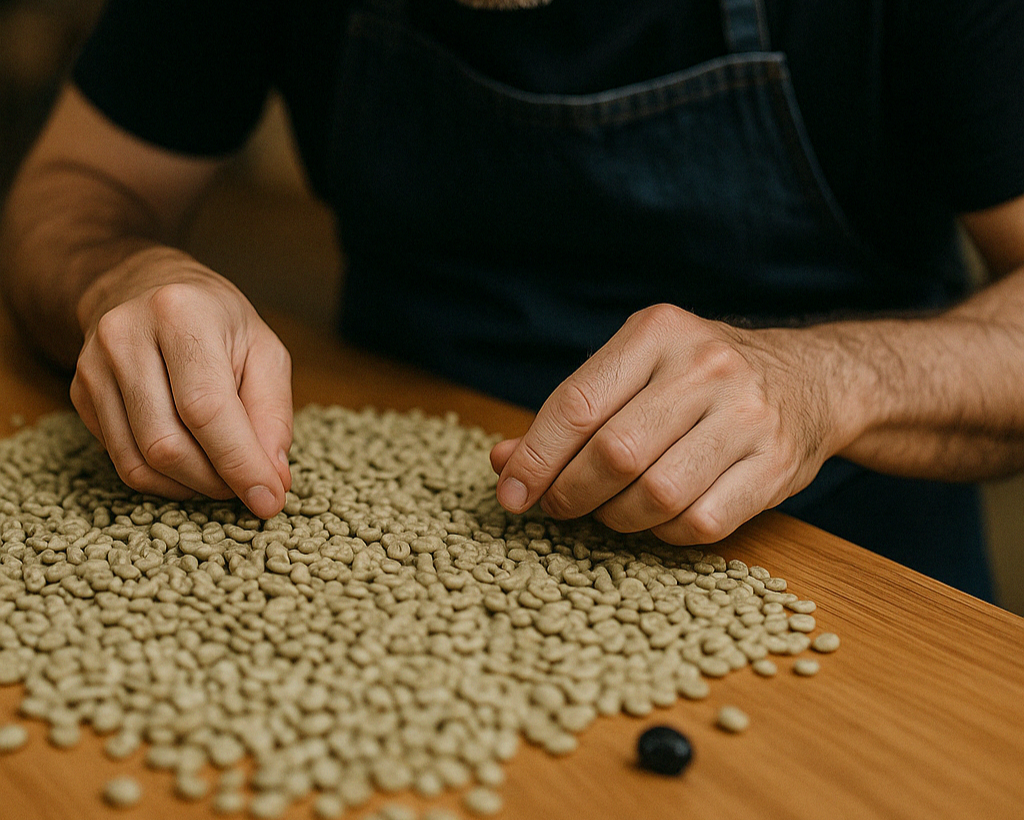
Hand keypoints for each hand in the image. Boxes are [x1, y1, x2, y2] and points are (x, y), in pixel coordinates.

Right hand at [70, 248, 291, 517]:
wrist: (147, 287)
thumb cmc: (218, 322)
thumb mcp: (265, 351)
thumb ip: (273, 414)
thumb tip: (272, 479)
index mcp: (181, 316)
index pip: (206, 409)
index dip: (239, 464)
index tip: (269, 501)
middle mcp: (126, 337)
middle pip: (167, 444)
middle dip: (217, 482)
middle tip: (251, 488)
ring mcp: (94, 368)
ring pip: (140, 462)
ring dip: (191, 487)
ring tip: (225, 478)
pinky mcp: (80, 394)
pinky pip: (122, 461)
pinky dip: (164, 480)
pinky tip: (193, 467)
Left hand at [490, 304, 854, 543]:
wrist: (808, 381)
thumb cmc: (698, 381)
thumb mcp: (634, 372)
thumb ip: (572, 414)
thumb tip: (504, 461)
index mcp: (658, 333)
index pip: (578, 404)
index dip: (535, 457)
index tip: (511, 493)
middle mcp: (707, 367)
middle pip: (614, 453)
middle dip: (570, 493)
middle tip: (558, 506)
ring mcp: (748, 416)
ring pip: (655, 495)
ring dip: (616, 517)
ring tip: (609, 508)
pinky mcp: (776, 465)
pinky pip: (699, 523)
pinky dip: (663, 533)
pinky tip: (657, 517)